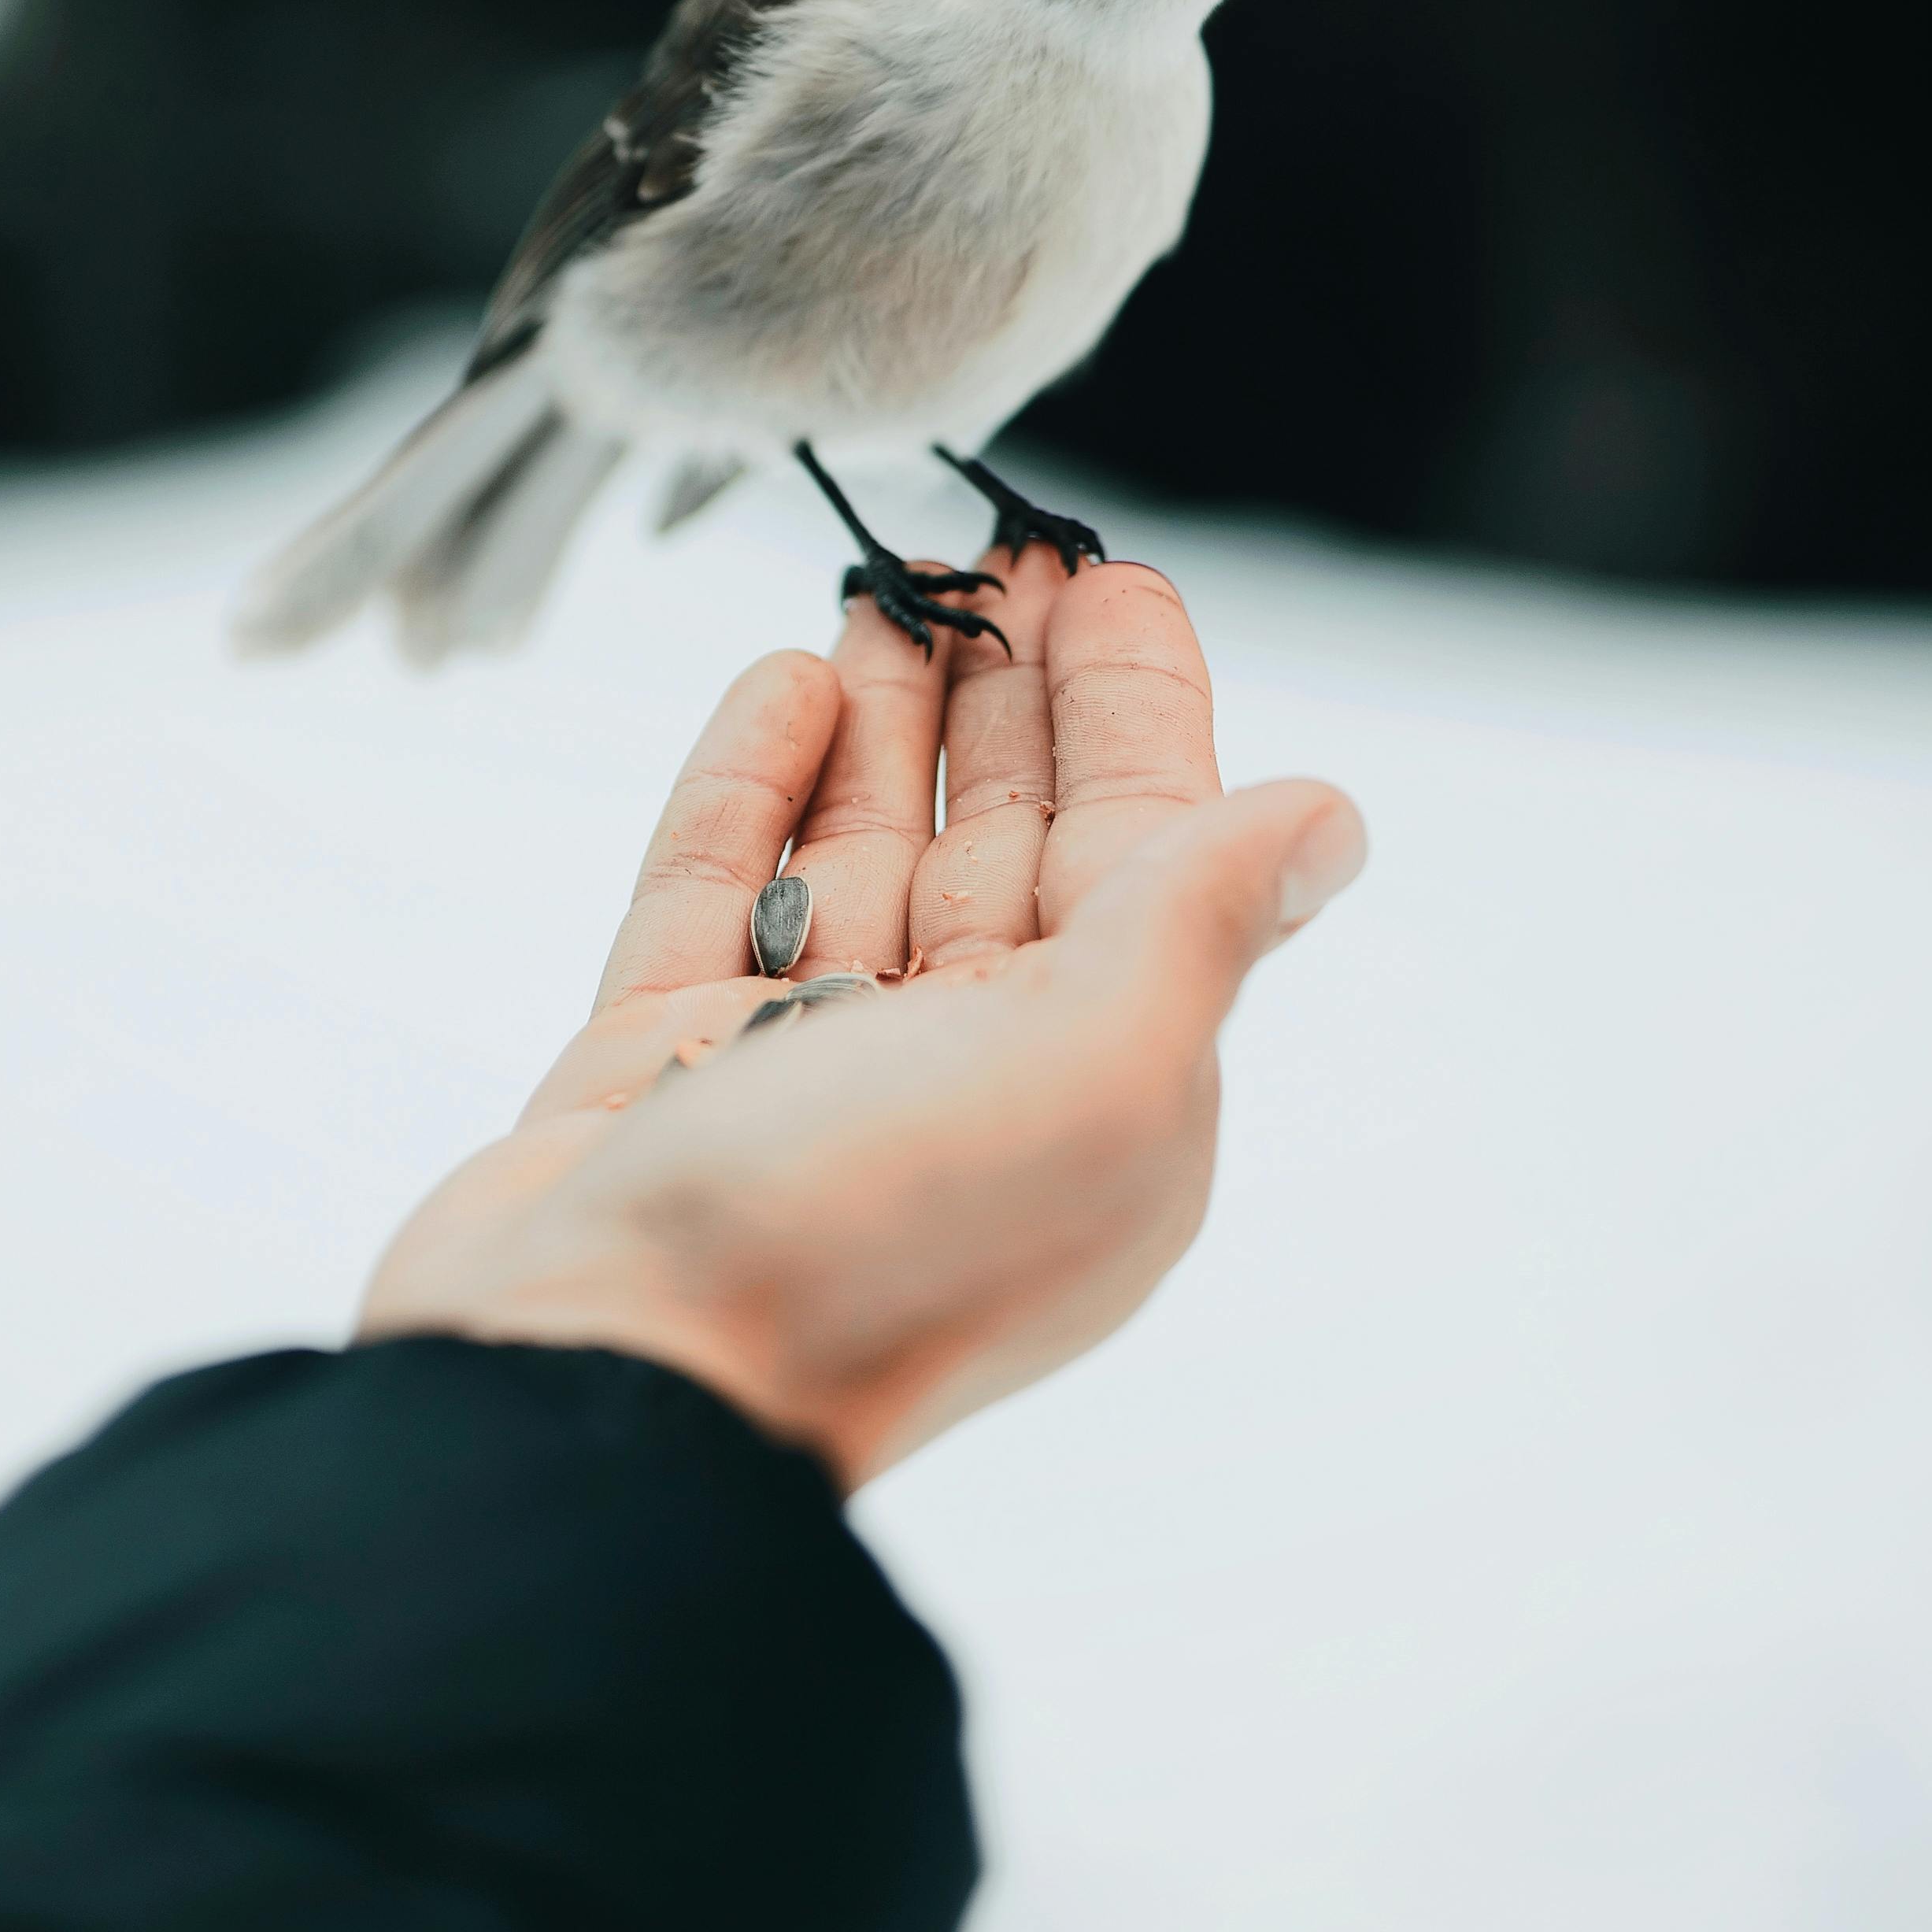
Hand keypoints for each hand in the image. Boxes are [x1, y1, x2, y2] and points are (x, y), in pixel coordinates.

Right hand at [356, 543, 1364, 1486]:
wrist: (601, 1389)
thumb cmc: (868, 1244)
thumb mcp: (1098, 1074)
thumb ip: (1204, 922)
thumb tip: (1330, 822)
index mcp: (1094, 1093)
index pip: (1140, 851)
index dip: (1131, 706)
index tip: (1103, 570)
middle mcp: (962, 1078)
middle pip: (1004, 838)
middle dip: (1009, 688)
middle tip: (995, 542)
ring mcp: (799, 1070)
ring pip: (861, 848)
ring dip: (885, 708)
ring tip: (888, 576)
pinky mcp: (657, 1065)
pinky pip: (719, 891)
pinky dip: (754, 783)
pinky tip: (784, 678)